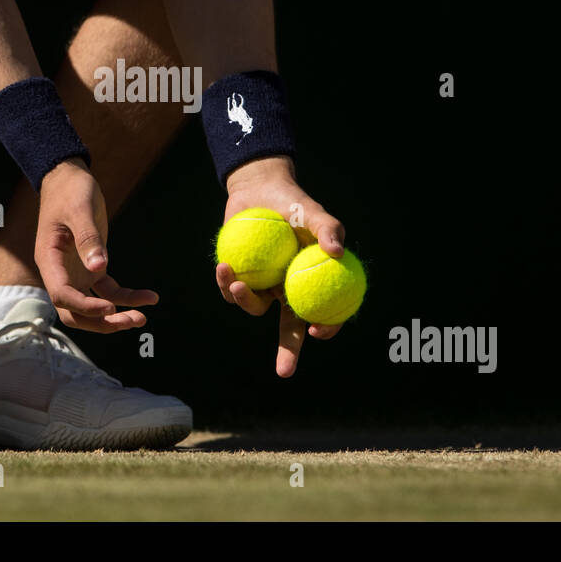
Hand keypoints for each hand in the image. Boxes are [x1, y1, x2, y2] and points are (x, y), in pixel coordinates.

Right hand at [34, 159, 157, 332]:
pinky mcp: (91, 268)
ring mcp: (76, 273)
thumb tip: (99, 267)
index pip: (62, 295)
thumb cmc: (70, 191)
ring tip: (141, 318)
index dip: (85, 306)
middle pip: (75, 312)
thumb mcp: (80, 210)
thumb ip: (88, 238)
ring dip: (114, 317)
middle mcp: (60, 273)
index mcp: (50, 260)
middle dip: (101, 323)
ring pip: (91, 308)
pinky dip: (125, 297)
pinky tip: (147, 297)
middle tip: (132, 321)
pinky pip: (108, 291)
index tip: (110, 307)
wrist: (68, 179)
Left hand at [215, 155, 346, 376]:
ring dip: (244, 301)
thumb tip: (337, 251)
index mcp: (309, 281)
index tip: (317, 330)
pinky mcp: (237, 275)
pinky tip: (223, 267)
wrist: (259, 188)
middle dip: (288, 353)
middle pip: (289, 328)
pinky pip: (230, 288)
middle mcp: (286, 289)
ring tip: (238, 284)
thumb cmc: (292, 202)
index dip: (326, 327)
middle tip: (285, 373)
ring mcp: (261, 284)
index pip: (324, 312)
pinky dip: (225, 282)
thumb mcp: (313, 212)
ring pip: (254, 306)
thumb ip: (328, 228)